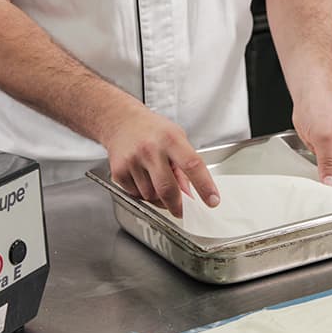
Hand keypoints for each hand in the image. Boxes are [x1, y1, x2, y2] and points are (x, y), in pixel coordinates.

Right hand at [102, 104, 219, 217]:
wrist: (121, 121)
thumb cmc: (153, 130)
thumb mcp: (177, 139)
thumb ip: (186, 166)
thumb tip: (189, 195)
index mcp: (171, 139)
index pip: (192, 165)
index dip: (204, 186)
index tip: (212, 200)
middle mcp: (151, 150)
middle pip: (167, 189)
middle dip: (178, 206)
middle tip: (183, 210)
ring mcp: (133, 161)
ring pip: (151, 196)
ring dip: (159, 198)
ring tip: (158, 180)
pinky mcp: (119, 172)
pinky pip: (137, 196)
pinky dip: (144, 194)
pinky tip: (144, 178)